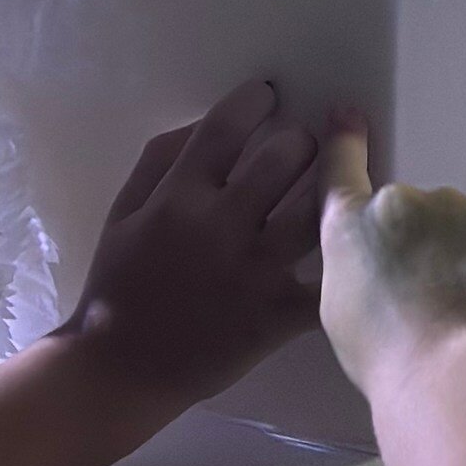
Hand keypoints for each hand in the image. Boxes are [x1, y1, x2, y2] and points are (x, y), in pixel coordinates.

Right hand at [57, 80, 319, 414]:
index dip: (254, 100)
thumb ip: (160, 160)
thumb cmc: (118, 286)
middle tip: (303, 145)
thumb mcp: (123, 212)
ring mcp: (254, 271)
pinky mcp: (276, 315)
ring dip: (328, 188)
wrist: (120, 371)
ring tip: (330, 184)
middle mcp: (221, 226)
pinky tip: (347, 250)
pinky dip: (342, 265)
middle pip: (285, 157)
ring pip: (314, 209)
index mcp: (179, 197)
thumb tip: (207, 121)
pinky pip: (325, 281)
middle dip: (301, 140)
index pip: (226, 126)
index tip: (268, 94)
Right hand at [319, 111, 465, 402]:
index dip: (347, 140)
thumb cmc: (383, 353)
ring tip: (456, 303)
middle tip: (423, 293)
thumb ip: (351, 258)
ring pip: (458, 222)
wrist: (440, 371)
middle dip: (420, 240)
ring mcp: (456, 207)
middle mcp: (400, 199)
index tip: (349, 119)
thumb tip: (375, 255)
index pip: (343, 166)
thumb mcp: (336, 302)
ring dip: (459, 249)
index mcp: (351, 220)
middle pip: (413, 210)